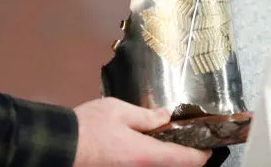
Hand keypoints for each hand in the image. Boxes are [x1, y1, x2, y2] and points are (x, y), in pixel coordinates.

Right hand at [72, 97, 211, 166]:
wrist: (60, 147)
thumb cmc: (89, 127)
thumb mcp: (118, 111)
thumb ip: (146, 116)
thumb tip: (166, 117)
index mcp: (147, 155)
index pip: (188, 160)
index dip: (204, 153)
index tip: (210, 143)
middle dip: (188, 157)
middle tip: (191, 139)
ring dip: (170, 158)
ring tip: (170, 141)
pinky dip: (155, 160)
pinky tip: (149, 147)